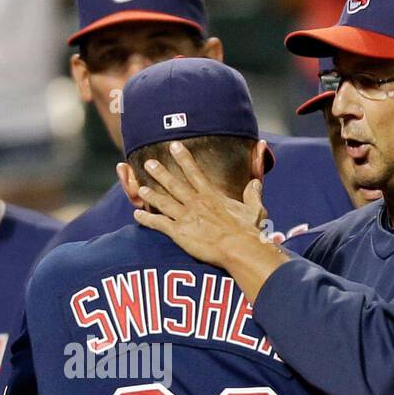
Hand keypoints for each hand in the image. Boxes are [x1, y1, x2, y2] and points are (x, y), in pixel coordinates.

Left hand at [131, 140, 269, 268]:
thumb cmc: (248, 231)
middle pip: (174, 184)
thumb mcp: (254, 209)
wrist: (240, 248)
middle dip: (160, 173)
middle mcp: (196, 203)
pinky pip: (159, 224)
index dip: (183, 159)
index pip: (195, 172)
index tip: (174, 146)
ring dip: (151, 194)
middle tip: (149, 163)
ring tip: (140, 188)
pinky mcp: (179, 232)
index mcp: (212, 196)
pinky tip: (137, 214)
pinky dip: (147, 219)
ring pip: (164, 202)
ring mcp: (186, 217)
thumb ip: (253, 194)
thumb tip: (256, 182)